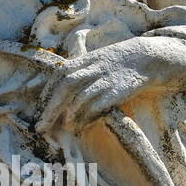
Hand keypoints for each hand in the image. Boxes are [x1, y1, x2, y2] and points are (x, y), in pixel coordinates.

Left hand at [35, 37, 185, 135]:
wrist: (147, 57)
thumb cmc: (117, 63)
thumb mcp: (95, 61)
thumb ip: (77, 73)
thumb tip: (58, 94)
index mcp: (84, 60)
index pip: (58, 76)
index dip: (46, 95)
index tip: (38, 112)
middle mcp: (92, 68)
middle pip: (65, 87)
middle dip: (50, 109)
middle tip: (40, 127)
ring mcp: (105, 78)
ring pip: (80, 96)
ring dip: (68, 114)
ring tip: (62, 128)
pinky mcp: (118, 90)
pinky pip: (98, 105)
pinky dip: (87, 116)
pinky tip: (81, 126)